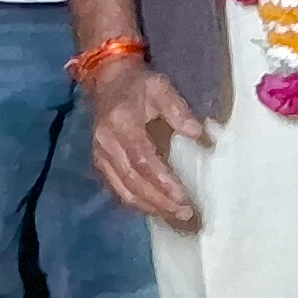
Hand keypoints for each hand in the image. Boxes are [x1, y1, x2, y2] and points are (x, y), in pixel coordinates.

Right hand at [86, 58, 210, 229]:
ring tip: (173, 217)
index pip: (143, 159)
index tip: (183, 198)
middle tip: (185, 215)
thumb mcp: (161, 87)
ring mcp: (100, 155)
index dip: (162, 182)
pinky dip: (134, 203)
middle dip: (159, 202)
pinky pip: (116, 189)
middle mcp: (107, 143)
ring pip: (123, 189)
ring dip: (148, 207)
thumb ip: (178, 110)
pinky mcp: (99, 162)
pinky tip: (153, 210)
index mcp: (122, 123)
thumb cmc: (138, 85)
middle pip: (133, 181)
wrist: (106, 80)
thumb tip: (198, 135)